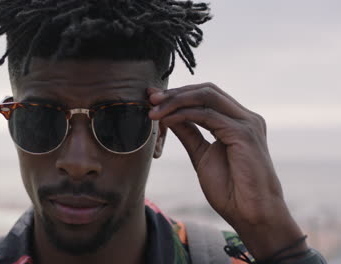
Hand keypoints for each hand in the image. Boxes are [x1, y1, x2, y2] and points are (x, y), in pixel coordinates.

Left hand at [148, 83, 306, 260]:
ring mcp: (247, 123)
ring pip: (207, 96)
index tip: (153, 98)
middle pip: (207, 90)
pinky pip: (207, 115)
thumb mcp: (201, 155)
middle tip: (150, 99)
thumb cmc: (231, 190)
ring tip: (153, 110)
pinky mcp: (243, 133)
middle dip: (176, 92)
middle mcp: (245, 117)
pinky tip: (166, 121)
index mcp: (238, 121)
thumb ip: (189, 133)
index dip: (179, 93)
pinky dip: (183, 115)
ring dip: (176, 100)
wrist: (252, 214)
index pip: (207, 95)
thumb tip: (169, 116)